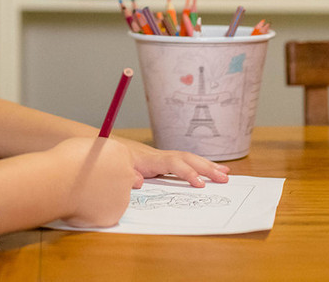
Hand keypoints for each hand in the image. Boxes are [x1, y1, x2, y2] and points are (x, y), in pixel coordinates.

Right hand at [51, 136, 140, 226]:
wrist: (56, 183)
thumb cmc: (64, 162)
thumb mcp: (87, 147)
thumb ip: (102, 155)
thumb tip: (103, 162)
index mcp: (121, 153)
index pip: (125, 160)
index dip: (111, 166)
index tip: (101, 172)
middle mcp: (126, 174)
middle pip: (125, 180)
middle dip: (111, 183)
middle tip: (91, 185)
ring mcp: (122, 196)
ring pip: (116, 199)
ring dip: (104, 198)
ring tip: (82, 194)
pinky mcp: (114, 215)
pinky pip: (108, 214)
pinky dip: (97, 213)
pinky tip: (82, 205)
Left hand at [115, 138, 230, 187]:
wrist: (103, 145)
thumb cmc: (109, 158)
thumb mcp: (115, 167)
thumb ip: (126, 174)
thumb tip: (138, 180)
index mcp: (148, 159)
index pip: (172, 164)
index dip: (187, 173)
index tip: (200, 184)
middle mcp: (158, 155)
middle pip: (186, 158)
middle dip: (206, 167)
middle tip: (224, 178)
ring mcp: (161, 157)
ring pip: (188, 158)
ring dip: (206, 165)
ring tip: (225, 174)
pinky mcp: (161, 161)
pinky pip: (183, 162)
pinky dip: (198, 166)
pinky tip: (210, 171)